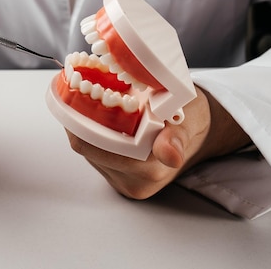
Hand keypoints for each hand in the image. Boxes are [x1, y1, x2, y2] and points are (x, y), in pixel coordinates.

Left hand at [64, 86, 250, 198]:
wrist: (198, 131)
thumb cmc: (190, 117)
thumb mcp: (187, 117)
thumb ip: (175, 136)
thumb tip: (169, 154)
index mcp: (150, 170)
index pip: (96, 148)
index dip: (78, 122)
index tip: (72, 94)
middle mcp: (134, 181)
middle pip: (87, 148)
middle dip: (77, 118)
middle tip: (73, 88)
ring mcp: (123, 179)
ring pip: (88, 149)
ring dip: (83, 123)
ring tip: (83, 96)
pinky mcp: (116, 174)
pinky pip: (94, 150)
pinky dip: (91, 130)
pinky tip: (93, 112)